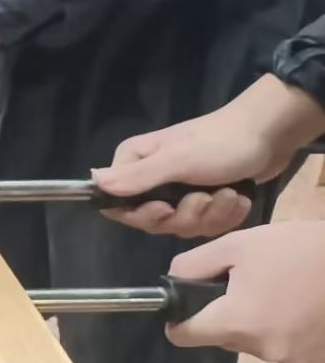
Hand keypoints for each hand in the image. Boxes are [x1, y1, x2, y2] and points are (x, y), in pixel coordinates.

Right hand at [94, 74, 323, 236]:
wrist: (268, 136)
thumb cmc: (218, 143)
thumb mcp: (177, 161)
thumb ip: (137, 177)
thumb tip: (93, 183)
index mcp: (135, 164)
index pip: (117, 204)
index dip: (141, 215)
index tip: (166, 208)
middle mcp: (150, 179)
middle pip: (153, 221)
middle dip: (187, 215)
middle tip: (206, 197)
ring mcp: (179, 192)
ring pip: (183, 226)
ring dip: (212, 214)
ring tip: (230, 194)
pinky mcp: (204, 201)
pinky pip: (206, 226)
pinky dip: (226, 216)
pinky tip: (239, 199)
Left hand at [168, 222, 324, 362]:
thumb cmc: (296, 249)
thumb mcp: (236, 245)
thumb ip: (193, 265)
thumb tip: (171, 282)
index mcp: (239, 322)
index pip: (185, 337)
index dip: (179, 322)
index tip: (184, 308)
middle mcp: (265, 349)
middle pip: (224, 339)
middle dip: (227, 315)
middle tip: (248, 285)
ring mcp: (295, 360)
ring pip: (256, 343)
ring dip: (259, 324)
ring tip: (281, 292)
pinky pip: (287, 349)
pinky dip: (287, 332)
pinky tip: (302, 308)